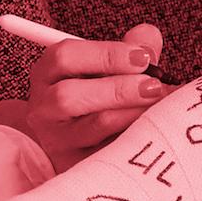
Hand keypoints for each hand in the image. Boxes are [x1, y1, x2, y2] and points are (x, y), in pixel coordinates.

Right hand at [23, 22, 164, 171]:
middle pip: (68, 96)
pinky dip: (132, 140)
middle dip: (118, 89)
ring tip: (158, 107)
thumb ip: (131, 50)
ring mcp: (56, 139)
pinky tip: (152, 130)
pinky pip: (105, 154)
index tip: (143, 57)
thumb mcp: (112, 69)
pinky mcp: (74, 165)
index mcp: (48, 73)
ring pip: (89, 127)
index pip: (65, 57)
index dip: (106, 54)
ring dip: (130, 114)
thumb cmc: (102, 97)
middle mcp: (43, 107)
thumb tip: (148, 35)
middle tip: (154, 86)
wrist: (83, 143)